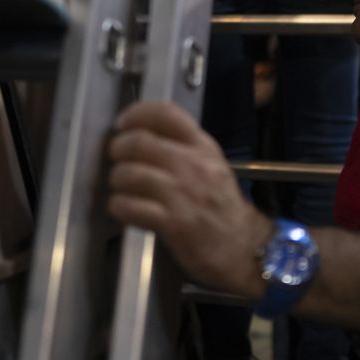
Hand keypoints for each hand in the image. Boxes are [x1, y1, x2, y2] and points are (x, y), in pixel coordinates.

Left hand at [106, 101, 270, 294]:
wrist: (243, 246)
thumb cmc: (220, 205)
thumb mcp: (210, 165)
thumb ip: (182, 147)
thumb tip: (141, 134)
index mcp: (203, 147)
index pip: (166, 113)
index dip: (137, 114)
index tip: (122, 124)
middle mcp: (193, 165)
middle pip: (140, 142)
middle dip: (118, 149)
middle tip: (116, 158)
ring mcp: (183, 194)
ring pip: (130, 173)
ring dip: (116, 180)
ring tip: (120, 187)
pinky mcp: (174, 223)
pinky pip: (130, 206)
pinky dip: (118, 206)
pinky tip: (122, 208)